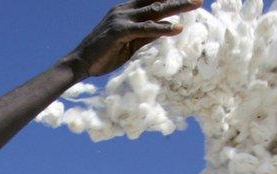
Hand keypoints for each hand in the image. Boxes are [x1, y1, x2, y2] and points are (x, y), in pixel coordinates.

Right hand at [67, 0, 202, 77]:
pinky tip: (177, 28)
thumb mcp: (130, 43)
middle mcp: (124, 9)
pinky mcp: (119, 31)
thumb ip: (147, 34)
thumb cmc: (104, 54)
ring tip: (196, 3)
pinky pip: (145, 29)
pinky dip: (162, 28)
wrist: (80, 63)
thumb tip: (167, 29)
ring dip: (177, 5)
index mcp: (126, 10)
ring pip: (155, 10)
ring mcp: (121, 18)